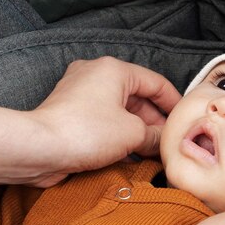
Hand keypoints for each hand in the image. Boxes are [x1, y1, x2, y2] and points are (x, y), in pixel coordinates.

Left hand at [31, 57, 181, 179]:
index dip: (174, 103)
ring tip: (153, 152)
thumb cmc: (86, 132)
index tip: (184, 121)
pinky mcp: (70, 113)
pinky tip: (130, 155)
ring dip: (137, 131)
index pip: (155, 82)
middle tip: (169, 142)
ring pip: (119, 111)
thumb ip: (155, 136)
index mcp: (114, 69)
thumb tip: (163, 142)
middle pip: (137, 97)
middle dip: (155, 121)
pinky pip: (103, 121)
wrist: (39, 148)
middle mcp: (95, 75)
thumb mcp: (134, 134)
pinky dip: (118, 135)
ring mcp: (80, 94)